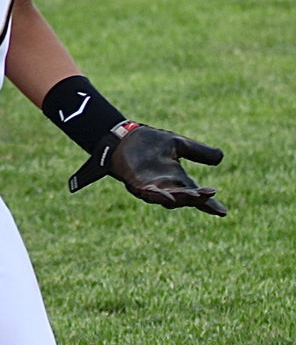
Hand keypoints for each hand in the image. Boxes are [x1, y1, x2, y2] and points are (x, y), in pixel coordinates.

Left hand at [110, 124, 226, 215]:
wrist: (123, 136)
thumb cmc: (149, 142)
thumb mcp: (178, 144)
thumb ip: (198, 152)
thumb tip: (221, 157)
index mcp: (178, 179)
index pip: (197, 193)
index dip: (209, 203)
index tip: (223, 211)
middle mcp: (167, 187)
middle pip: (185, 198)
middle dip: (196, 198)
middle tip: (209, 195)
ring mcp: (151, 187)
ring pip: (168, 199)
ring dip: (180, 198)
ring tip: (192, 196)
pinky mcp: (136, 184)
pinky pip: (147, 193)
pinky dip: (157, 196)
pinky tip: (166, 197)